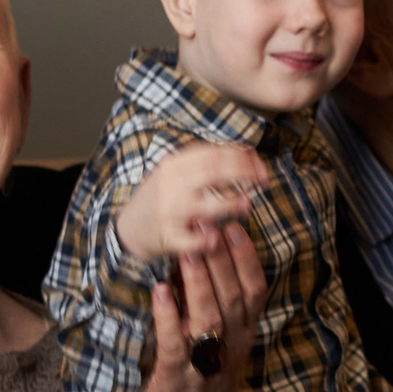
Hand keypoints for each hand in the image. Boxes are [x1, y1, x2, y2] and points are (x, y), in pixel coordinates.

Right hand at [115, 143, 266, 265]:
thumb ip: (206, 163)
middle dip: (242, 173)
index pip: (213, 153)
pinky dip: (203, 240)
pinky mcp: (166, 237)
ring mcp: (168, 211)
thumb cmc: (162, 198)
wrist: (129, 228)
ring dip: (229, 204)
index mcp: (175, 165)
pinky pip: (188, 240)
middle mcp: (171, 184)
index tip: (260, 164)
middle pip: (212, 172)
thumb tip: (246, 151)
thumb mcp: (177, 173)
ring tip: (247, 205)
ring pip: (202, 206)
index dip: (240, 157)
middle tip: (263, 180)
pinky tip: (217, 238)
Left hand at [138, 221, 267, 391]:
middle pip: (233, 296)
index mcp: (244, 333)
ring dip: (199, 280)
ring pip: (210, 316)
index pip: (255, 289)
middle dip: (222, 257)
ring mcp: (207, 363)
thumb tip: (201, 253)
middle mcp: (231, 346)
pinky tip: (160, 292)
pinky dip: (168, 317)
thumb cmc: (205, 377)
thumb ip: (217, 301)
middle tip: (209, 223)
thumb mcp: (223, 339)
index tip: (235, 224)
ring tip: (189, 249)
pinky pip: (176, 345)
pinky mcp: (179, 378)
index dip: (247, 256)